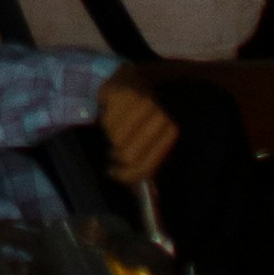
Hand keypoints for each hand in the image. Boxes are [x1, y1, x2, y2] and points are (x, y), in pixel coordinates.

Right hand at [99, 71, 180, 187]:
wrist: (130, 78)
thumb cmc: (139, 117)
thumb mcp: (148, 140)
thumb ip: (147, 165)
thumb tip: (149, 196)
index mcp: (169, 131)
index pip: (146, 167)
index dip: (126, 175)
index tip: (115, 173)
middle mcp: (159, 115)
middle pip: (128, 155)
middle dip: (115, 156)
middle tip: (113, 151)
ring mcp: (141, 101)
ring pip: (115, 138)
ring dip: (110, 136)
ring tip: (114, 128)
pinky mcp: (122, 92)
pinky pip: (106, 121)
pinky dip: (104, 119)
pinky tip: (110, 111)